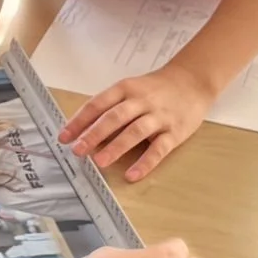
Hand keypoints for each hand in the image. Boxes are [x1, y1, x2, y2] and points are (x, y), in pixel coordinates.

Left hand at [60, 62, 214, 180]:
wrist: (193, 81)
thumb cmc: (156, 88)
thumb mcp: (131, 89)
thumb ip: (110, 106)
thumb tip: (82, 129)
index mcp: (126, 89)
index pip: (98, 104)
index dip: (80, 121)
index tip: (64, 137)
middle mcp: (142, 101)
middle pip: (115, 117)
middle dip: (94, 134)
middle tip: (78, 150)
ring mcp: (159, 117)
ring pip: (136, 131)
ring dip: (117, 147)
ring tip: (100, 162)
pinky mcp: (175, 132)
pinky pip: (159, 149)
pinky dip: (145, 163)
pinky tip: (132, 175)